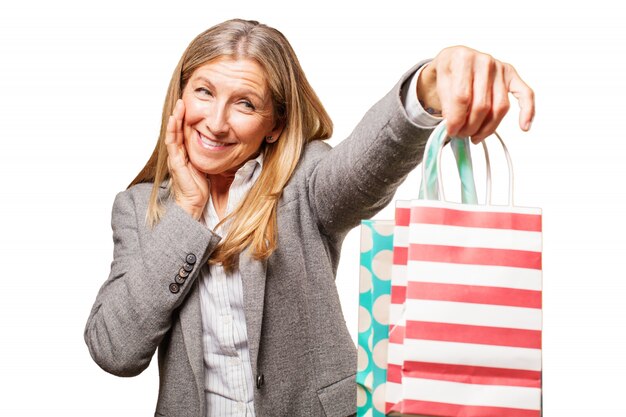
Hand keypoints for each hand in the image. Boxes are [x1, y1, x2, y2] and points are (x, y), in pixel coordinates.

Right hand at [165, 99, 208, 219]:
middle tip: (183, 100)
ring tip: (179, 105)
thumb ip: (209, 155)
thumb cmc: (200, 188)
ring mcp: (175, 157)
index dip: (186, 120)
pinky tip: (174, 119)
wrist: (194, 203)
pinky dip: (172, 130)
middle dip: (180, 115)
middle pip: (177, 130)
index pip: (184, 133)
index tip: (190, 107)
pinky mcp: (175, 162)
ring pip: (173, 133)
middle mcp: (178, 154)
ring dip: (176, 118)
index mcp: (185, 154)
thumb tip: (221, 144)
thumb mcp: (207, 166)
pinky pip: (172, 143)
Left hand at [417, 46, 534, 143]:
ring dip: (488, 128)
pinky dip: (528, 111)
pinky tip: (524, 127)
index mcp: (462, 59)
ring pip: (500, 107)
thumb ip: (447, 104)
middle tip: (461, 135)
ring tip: (475, 136)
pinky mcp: (511, 75)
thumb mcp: (437, 84)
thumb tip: (456, 125)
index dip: (456, 119)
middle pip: (482, 105)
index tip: (451, 131)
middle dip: (470, 127)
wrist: (455, 60)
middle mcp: (484, 61)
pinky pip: (525, 93)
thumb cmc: (448, 73)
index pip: (462, 97)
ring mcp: (499, 67)